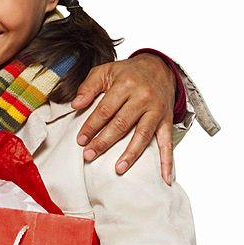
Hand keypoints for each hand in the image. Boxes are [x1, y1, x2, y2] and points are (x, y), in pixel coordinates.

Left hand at [71, 53, 176, 183]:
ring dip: (131, 154)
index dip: (91, 126)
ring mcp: (156, 110)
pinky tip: (164, 177)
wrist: (159, 67)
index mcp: (125, 84)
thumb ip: (89, 86)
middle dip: (104, 142)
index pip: (105, 109)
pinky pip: (167, 142)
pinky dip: (167, 161)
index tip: (81, 140)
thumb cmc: (128, 72)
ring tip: (118, 169)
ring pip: (142, 135)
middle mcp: (143, 97)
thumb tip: (76, 104)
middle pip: (121, 124)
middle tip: (89, 155)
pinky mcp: (166, 120)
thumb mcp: (105, 70)